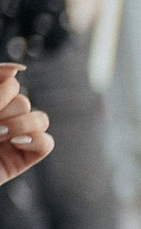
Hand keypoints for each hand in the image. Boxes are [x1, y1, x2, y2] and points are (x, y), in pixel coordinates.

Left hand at [0, 67, 48, 183]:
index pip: (9, 81)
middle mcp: (0, 119)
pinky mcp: (22, 159)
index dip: (2, 90)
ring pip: (40, 118)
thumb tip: (18, 69)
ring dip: (20, 125)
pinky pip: (47, 142)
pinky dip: (36, 140)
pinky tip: (16, 144)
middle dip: (7, 110)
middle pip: (24, 100)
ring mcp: (12, 139)